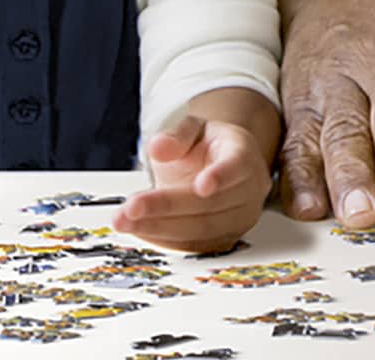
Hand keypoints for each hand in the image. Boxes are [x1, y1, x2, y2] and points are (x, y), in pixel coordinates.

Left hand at [114, 113, 272, 252]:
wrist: (218, 167)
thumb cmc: (207, 147)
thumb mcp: (192, 129)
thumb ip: (177, 135)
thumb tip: (158, 147)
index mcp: (243, 154)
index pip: (237, 166)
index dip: (220, 176)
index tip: (201, 186)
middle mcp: (249, 190)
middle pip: (211, 204)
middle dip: (167, 207)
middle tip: (131, 207)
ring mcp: (240, 218)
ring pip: (201, 229)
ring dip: (159, 227)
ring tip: (125, 221)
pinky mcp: (225, 239)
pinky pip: (195, 245)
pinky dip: (164, 239)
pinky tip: (139, 229)